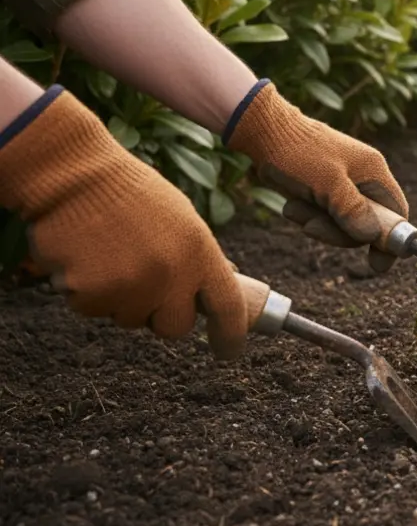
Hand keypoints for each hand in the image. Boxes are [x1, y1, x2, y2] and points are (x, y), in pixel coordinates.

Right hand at [0, 87, 245, 357]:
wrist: (75, 175)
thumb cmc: (131, 193)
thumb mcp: (183, 219)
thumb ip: (200, 257)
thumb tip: (224, 285)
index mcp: (200, 252)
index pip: (228, 307)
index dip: (232, 334)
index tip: (229, 350)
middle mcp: (171, 274)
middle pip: (175, 326)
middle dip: (162, 314)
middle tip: (147, 284)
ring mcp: (131, 287)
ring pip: (130, 319)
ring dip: (122, 298)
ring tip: (112, 255)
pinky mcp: (91, 294)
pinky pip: (94, 310)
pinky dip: (88, 292)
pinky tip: (87, 258)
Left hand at [224, 80, 408, 272]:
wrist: (263, 131)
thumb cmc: (297, 152)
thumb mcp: (326, 183)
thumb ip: (352, 209)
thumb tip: (372, 237)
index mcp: (373, 172)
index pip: (397, 212)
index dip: (391, 240)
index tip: (377, 264)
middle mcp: (363, 179)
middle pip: (368, 224)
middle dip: (340, 231)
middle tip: (313, 226)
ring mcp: (344, 185)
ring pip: (343, 224)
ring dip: (318, 223)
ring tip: (296, 208)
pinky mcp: (324, 190)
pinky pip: (325, 216)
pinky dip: (308, 215)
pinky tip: (292, 203)